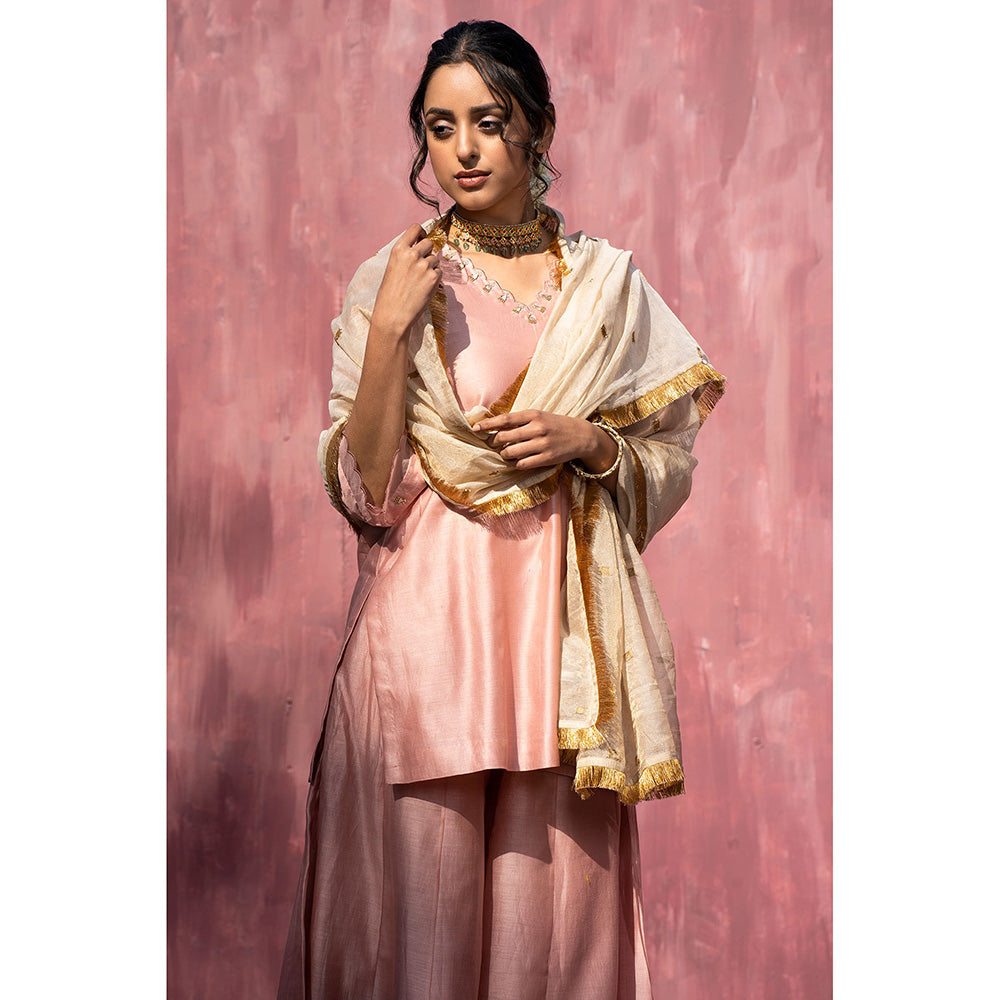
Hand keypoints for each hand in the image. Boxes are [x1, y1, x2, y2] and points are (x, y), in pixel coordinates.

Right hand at [370, 224, 440, 339]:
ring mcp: (424, 265)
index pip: (415, 228)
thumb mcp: (392, 267)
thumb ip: (406, 256)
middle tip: (421, 266)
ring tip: (419, 282)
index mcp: (398, 249)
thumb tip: (422, 248)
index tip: (422, 238)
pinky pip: (439, 272)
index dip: (421, 232)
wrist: (392, 315)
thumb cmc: (389, 294)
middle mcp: (412, 254)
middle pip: (429, 243)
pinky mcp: (434, 278)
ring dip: (431, 268)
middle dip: (428, 252)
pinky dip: (434, 279)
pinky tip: (423, 289)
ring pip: (435, 259)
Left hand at [471, 409, 617, 472]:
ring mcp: (542, 444)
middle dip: (494, 442)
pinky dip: (515, 464)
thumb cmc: (555, 425)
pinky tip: (517, 461)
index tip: (475, 428)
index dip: (487, 424)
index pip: (504, 419)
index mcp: (533, 415)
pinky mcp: (546, 459)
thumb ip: (519, 420)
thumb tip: (495, 426)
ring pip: (510, 452)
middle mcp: (537, 428)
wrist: (581, 436)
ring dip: (504, 455)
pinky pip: (522, 464)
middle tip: (493, 444)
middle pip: (504, 437)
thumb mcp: (539, 416)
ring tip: (506, 453)